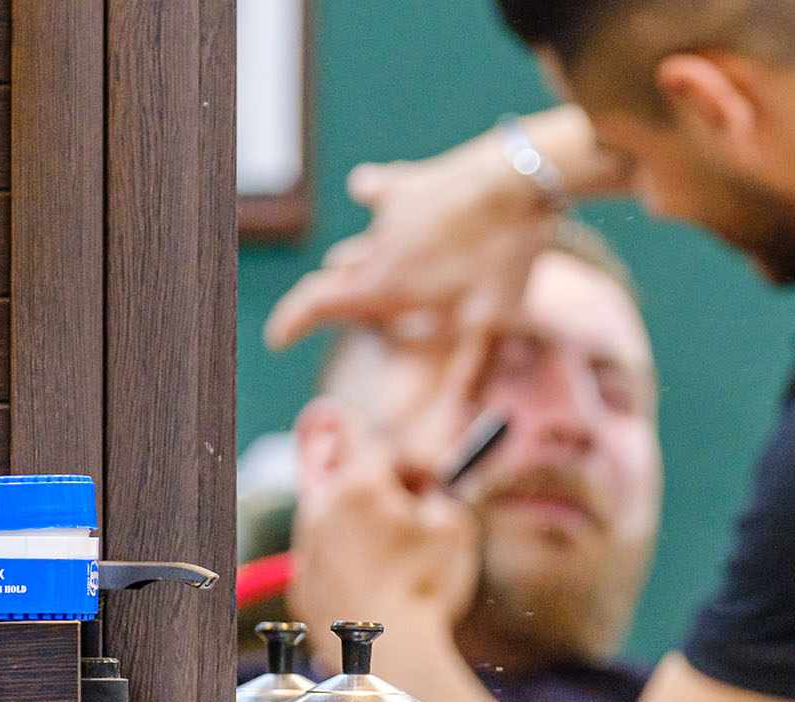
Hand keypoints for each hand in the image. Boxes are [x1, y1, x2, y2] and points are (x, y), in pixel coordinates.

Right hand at [265, 134, 559, 351]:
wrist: (518, 181)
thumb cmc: (502, 255)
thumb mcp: (487, 326)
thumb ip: (463, 377)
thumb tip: (448, 428)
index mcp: (384, 285)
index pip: (317, 303)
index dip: (291, 322)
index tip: (277, 339)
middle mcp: (377, 248)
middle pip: (341, 278)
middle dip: (336, 299)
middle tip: (340, 316)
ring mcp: (392, 213)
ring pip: (362, 242)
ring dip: (358, 260)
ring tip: (350, 267)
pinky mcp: (412, 183)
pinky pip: (380, 189)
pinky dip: (373, 194)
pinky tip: (363, 188)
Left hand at [289, 404, 481, 665]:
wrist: (390, 653)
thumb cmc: (426, 585)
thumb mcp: (454, 526)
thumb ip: (441, 494)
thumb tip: (430, 491)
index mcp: (359, 487)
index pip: (373, 443)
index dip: (404, 458)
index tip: (424, 480)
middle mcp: (321, 510)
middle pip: (346, 479)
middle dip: (378, 490)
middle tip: (409, 514)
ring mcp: (305, 549)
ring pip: (332, 521)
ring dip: (360, 527)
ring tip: (394, 558)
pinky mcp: (300, 586)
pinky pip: (324, 561)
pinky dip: (345, 565)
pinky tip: (375, 587)